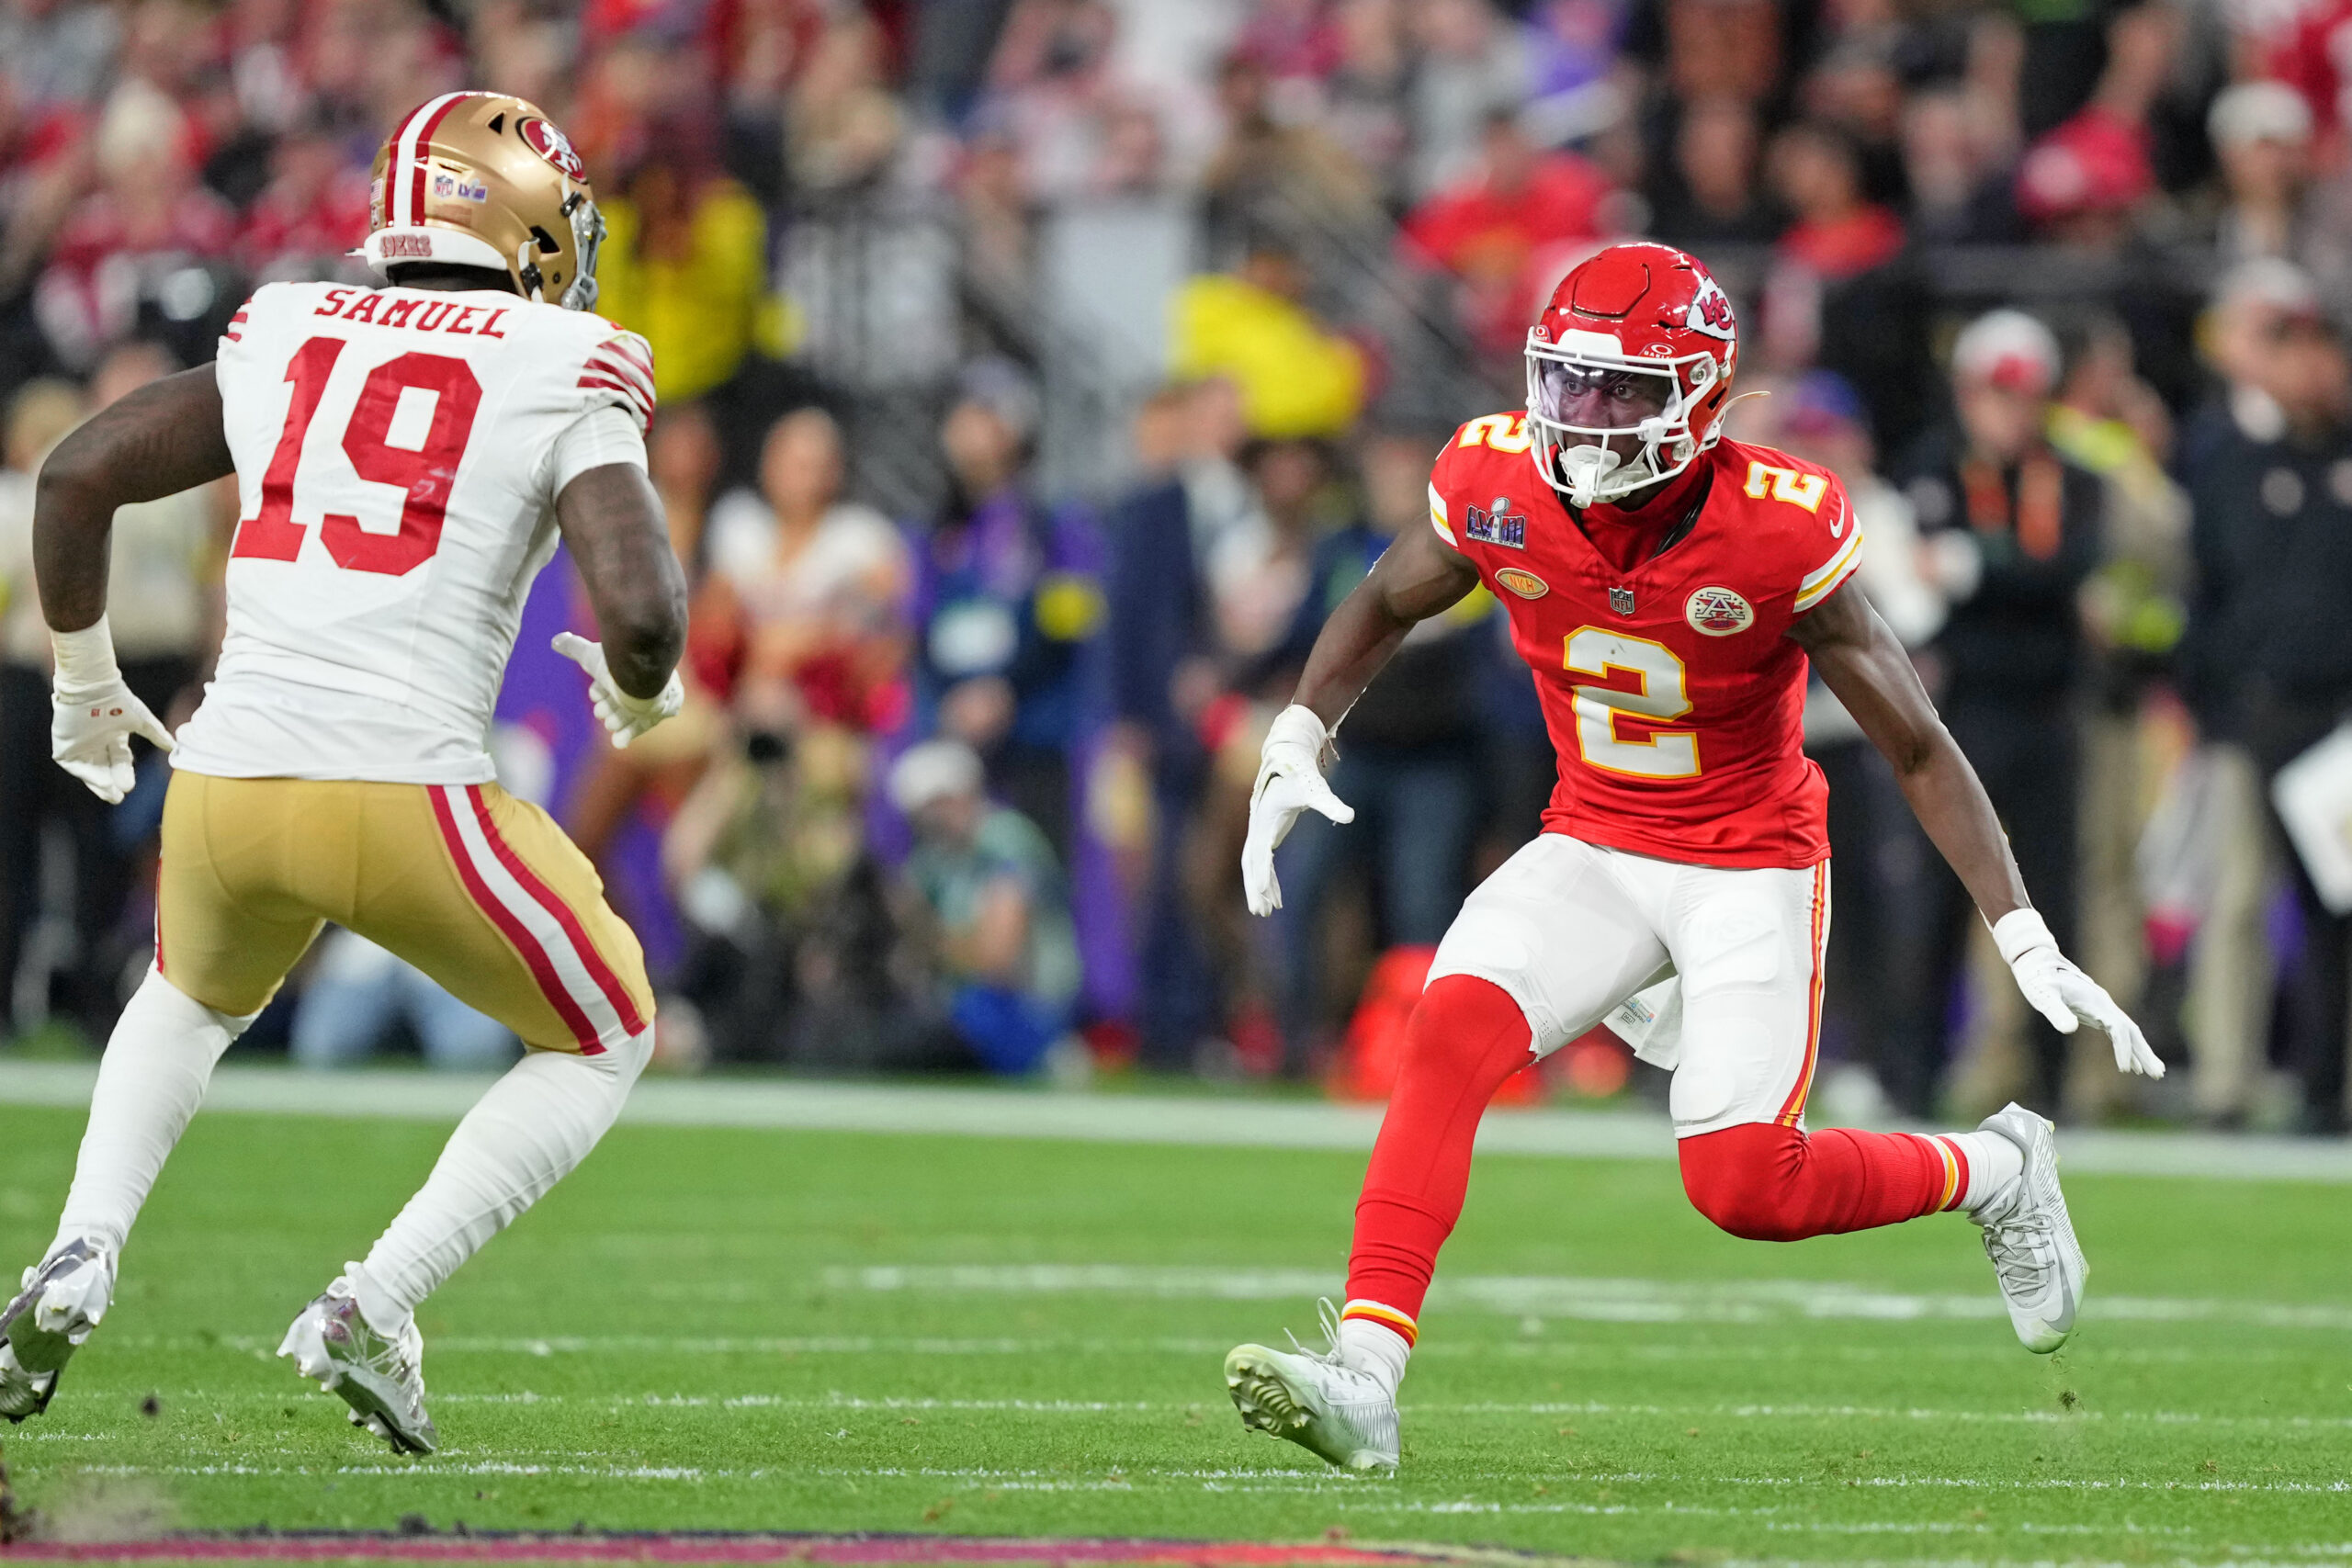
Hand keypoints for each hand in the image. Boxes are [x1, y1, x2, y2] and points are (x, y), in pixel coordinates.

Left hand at [51, 680, 173, 803]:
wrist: (93, 688)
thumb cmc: (119, 701)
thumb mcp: (143, 721)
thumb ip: (157, 735)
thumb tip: (174, 747)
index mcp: (113, 735)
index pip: (119, 760)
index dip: (124, 773)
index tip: (129, 787)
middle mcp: (96, 742)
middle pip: (104, 768)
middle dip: (112, 783)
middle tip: (119, 797)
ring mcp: (79, 744)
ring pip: (90, 770)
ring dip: (100, 784)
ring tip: (112, 795)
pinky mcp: (65, 746)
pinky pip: (76, 766)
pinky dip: (88, 775)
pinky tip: (101, 783)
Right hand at [552, 632, 682, 748]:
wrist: (646, 675)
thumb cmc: (617, 665)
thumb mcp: (590, 656)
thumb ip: (573, 648)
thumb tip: (555, 641)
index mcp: (622, 670)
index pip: (607, 684)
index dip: (599, 692)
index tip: (596, 695)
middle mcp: (637, 683)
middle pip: (617, 701)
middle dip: (607, 709)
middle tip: (602, 712)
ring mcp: (649, 698)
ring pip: (629, 715)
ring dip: (617, 722)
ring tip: (611, 724)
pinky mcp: (659, 712)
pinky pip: (643, 725)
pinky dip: (629, 734)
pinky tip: (618, 743)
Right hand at [1240, 704, 1352, 916]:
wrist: (1288, 756)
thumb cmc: (1301, 772)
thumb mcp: (1317, 788)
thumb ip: (1331, 804)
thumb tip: (1350, 816)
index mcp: (1265, 819)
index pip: (1260, 851)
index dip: (1260, 872)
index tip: (1260, 892)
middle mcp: (1258, 827)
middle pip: (1251, 864)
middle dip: (1254, 888)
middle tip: (1259, 912)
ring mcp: (1260, 831)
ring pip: (1255, 866)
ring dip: (1260, 888)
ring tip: (1266, 912)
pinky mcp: (1267, 833)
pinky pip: (1264, 862)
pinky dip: (1268, 880)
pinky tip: (1276, 897)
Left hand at [1992, 908, 2163, 1077]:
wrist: (2038, 963)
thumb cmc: (2038, 980)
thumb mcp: (2043, 996)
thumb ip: (2056, 1011)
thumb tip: (2070, 1029)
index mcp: (2096, 1001)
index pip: (2118, 1028)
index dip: (2123, 1048)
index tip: (2124, 1070)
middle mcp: (2104, 1004)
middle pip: (2132, 1031)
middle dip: (2145, 1053)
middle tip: (2158, 1075)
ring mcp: (2103, 1008)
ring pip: (2128, 1032)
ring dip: (2142, 1052)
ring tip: (2156, 1074)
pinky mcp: (2097, 1012)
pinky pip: (2118, 1032)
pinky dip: (2127, 1048)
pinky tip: (2132, 1065)